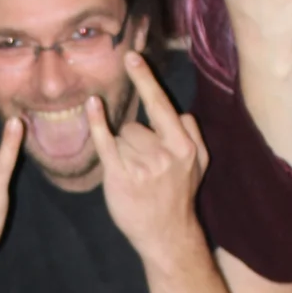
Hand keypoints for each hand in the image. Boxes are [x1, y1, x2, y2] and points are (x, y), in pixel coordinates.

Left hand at [87, 52, 208, 268]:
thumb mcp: (199, 165)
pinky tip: (92, 106)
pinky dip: (97, 124)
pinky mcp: (121, 176)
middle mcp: (165, 152)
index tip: (132, 57)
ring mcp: (143, 165)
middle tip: (145, 170)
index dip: (145, 81)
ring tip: (135, 177)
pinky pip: (106, 141)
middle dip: (135, 142)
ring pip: (121, 137)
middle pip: (136, 125)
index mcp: (184, 146)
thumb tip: (180, 114)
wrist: (166, 235)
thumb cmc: (178, 196)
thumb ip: (193, 135)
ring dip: (123, 153)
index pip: (161, 105)